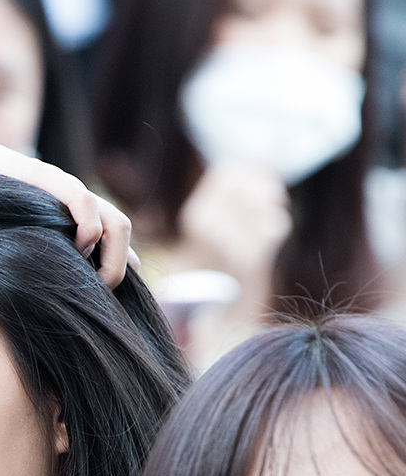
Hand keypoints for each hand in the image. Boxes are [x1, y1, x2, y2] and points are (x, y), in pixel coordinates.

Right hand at [0, 118, 136, 287]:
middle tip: (103, 296)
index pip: (101, 249)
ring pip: (115, 221)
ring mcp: (55, 195)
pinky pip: (84, 203)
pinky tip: (76, 247)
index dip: (112, 275)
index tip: (104, 308)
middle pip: (118, 238)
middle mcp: (58, 211)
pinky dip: (90, 227)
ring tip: (98, 278)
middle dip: (120, 269)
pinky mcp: (43, 181)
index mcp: (49, 227)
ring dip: (115, 253)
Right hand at [177, 161, 290, 290]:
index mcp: (197, 213)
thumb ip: (230, 196)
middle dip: (268, 188)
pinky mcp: (249, 259)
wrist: (207, 307)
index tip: (262, 178)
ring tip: (268, 220)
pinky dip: (279, 228)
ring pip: (265, 204)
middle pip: (250, 186)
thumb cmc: (212, 259)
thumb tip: (264, 168)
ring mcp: (228, 243)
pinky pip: (275, 226)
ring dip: (273, 209)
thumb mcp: (209, 224)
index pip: (227, 173)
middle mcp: (209, 226)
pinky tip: (270, 239)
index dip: (249, 171)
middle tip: (274, 199)